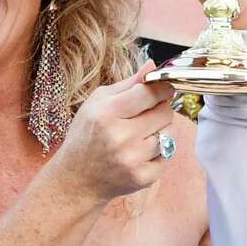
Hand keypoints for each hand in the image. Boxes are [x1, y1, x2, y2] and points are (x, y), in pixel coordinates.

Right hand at [58, 63, 174, 203]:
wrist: (76, 180)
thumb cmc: (86, 136)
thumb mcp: (97, 103)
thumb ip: (127, 85)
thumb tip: (152, 66)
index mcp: (106, 114)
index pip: (149, 93)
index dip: (162, 88)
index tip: (165, 88)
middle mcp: (120, 137)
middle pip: (165, 113)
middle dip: (160, 109)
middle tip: (146, 114)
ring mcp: (133, 160)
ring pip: (171, 133)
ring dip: (161, 130)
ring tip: (142, 134)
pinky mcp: (144, 178)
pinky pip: (169, 155)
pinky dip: (160, 152)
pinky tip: (141, 152)